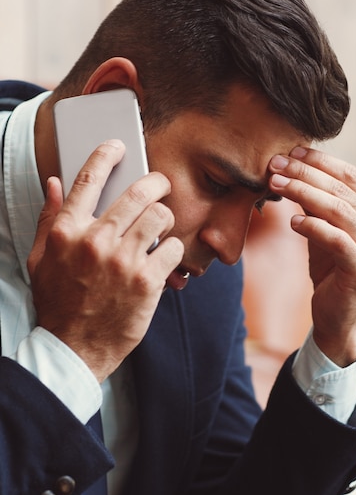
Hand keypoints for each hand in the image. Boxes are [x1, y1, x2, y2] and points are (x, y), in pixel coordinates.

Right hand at [27, 140, 183, 381]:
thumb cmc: (58, 302)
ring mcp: (123, 261)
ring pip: (161, 216)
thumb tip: (54, 183)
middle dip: (156, 182)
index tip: (118, 146)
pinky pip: (174, 248)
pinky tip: (166, 257)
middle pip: (138, 192)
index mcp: (68, 231)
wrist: (75, 347)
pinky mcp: (147, 282)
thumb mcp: (41, 259)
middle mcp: (96, 241)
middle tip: (161, 184)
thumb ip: (50, 218)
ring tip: (162, 225)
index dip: (106, 155)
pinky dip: (174, 250)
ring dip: (166, 217)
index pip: (88, 180)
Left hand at [269, 146, 355, 365]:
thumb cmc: (333, 269)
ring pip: (338, 210)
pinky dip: (312, 227)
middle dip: (304, 174)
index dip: (320, 162)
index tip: (290, 152)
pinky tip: (292, 222)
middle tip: (274, 165)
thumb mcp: (325, 229)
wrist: (341, 317)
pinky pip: (336, 240)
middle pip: (342, 190)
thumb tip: (292, 168)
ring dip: (303, 193)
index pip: (351, 176)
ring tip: (275, 185)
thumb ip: (317, 202)